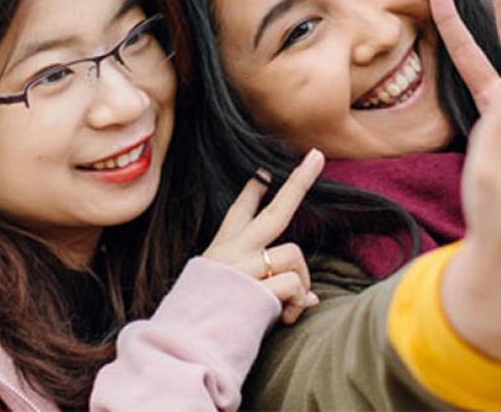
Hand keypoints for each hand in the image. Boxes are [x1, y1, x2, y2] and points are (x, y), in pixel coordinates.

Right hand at [202, 149, 324, 323]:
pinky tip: (286, 319)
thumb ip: (270, 290)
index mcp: (221, 250)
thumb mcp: (229, 296)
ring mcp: (246, 266)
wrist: (183, 344)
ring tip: (292, 306)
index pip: (239, 213)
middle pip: (276, 210)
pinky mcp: (257, 286)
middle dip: (299, 181)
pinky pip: (294, 285)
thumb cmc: (207, 322)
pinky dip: (297, 304)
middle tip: (317, 156)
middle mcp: (234, 251)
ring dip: (302, 280)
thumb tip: (312, 297)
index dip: (252, 191)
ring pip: (293, 254)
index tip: (264, 173)